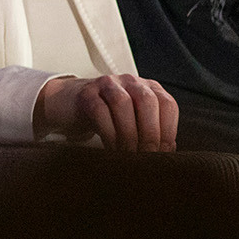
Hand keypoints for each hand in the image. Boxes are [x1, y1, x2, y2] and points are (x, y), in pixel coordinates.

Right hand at [35, 74, 178, 152]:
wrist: (70, 105)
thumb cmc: (108, 119)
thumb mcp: (133, 122)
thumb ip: (150, 132)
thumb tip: (167, 154)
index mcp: (148, 88)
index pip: (167, 104)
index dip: (168, 131)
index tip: (163, 154)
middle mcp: (130, 81)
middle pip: (147, 101)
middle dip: (149, 133)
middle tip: (146, 157)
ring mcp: (106, 84)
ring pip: (122, 103)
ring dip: (128, 134)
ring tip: (128, 155)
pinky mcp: (85, 93)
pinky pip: (99, 111)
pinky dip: (108, 134)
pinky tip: (111, 149)